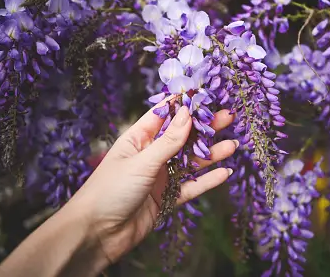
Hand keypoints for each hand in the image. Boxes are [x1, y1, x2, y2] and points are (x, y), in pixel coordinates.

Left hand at [66, 96, 237, 266]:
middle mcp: (151, 156)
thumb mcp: (141, 162)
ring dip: (211, 155)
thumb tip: (188, 113)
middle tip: (228, 117)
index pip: (164, 116)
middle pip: (183, 138)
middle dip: (205, 128)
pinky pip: (191, 187)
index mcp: (138, 140)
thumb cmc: (109, 191)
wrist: (96, 234)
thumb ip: (169, 141)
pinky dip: (207, 181)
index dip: (184, 105)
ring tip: (233, 146)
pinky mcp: (167, 199)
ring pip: (190, 162)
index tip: (205, 95)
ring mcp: (160, 177)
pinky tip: (225, 173)